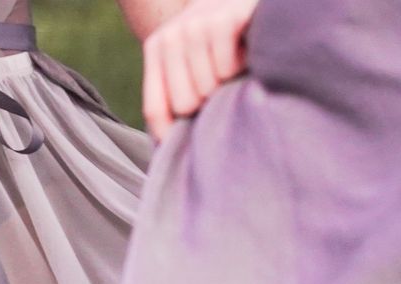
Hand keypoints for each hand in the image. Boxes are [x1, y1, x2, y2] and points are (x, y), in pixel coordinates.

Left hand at [142, 0, 258, 141]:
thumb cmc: (222, 42)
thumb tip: (165, 150)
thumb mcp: (193, 64)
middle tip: (219, 86)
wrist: (246, 0)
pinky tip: (243, 51)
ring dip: (227, 83)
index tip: (184, 152)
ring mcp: (196, 23)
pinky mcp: (224, 19)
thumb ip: (176, 94)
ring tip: (231, 65)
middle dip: (207, 103)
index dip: (168, 136)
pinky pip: (226, 68)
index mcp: (157, 48)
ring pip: (207, 87)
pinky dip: (240, 67)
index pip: (155, 108)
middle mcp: (171, 35)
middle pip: (183, 103)